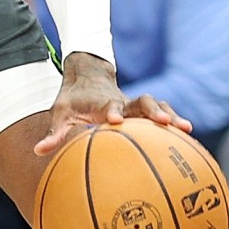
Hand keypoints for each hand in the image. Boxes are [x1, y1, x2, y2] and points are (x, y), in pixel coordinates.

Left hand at [32, 55, 193, 156]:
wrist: (88, 76)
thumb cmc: (73, 101)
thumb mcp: (61, 114)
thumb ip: (55, 133)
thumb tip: (38, 151)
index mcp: (103, 102)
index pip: (110, 105)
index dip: (114, 111)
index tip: (116, 120)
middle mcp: (124, 101)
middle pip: (143, 101)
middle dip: (154, 110)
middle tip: (166, 122)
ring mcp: (137, 105)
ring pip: (158, 105)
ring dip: (172, 115)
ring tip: (186, 129)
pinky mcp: (145, 111)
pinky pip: (164, 114)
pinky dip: (176, 122)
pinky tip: (190, 139)